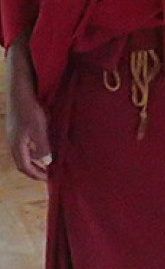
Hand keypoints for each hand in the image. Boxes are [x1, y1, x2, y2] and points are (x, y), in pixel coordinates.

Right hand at [7, 54, 50, 181]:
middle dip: (34, 169)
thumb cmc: (30, 107)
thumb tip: (46, 162)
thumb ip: (42, 145)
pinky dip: (33, 149)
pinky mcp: (18, 125)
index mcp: (17, 144)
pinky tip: (42, 144)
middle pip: (22, 161)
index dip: (36, 174)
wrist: (19, 89)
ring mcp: (14, 133)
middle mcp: (13, 140)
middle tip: (47, 173)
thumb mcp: (39, 127)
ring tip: (46, 161)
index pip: (25, 166)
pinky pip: (24, 143)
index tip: (48, 179)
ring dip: (34, 159)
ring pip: (23, 152)